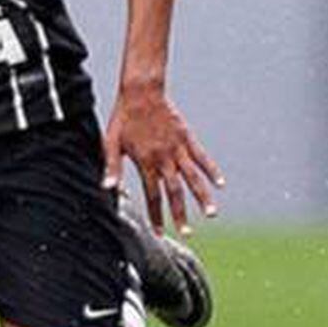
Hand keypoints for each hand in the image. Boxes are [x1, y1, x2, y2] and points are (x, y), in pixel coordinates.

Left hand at [104, 83, 223, 237]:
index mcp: (146, 162)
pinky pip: (202, 157)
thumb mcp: (111, 142)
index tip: (159, 232)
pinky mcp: (187, 138)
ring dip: (202, 197)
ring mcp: (178, 149)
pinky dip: (212, 170)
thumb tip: (107, 188)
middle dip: (180, 214)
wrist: (141, 93)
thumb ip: (111, 167)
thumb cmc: (123, 118)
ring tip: (211, 214)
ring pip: (193, 178)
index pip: (152, 195)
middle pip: (174, 192)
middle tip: (187, 233)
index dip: (156, 215)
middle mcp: (164, 158)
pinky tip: (221, 184)